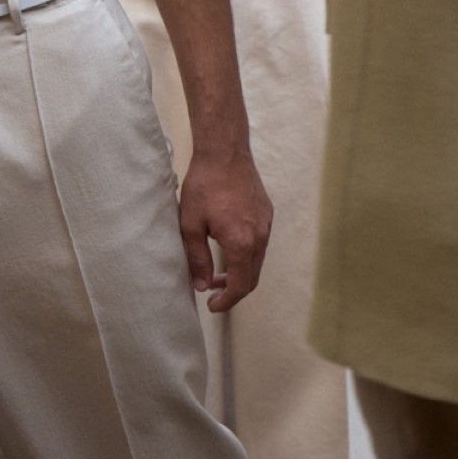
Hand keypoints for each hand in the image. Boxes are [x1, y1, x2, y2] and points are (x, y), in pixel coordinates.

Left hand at [178, 147, 271, 312]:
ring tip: (217, 274)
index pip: (240, 285)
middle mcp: (260, 237)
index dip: (227, 301)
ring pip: (257, 262)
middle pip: (252, 277)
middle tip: (213, 294)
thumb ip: (197, 259)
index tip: (212, 306)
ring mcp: (266, 225)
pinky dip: (246, 256)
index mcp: (242, 243)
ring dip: (239, 273)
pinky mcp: (266, 214)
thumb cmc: (204, 186)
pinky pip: (260, 245)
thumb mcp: (191, 225)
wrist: (225, 152)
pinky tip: (228, 250)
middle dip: (233, 291)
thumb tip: (202, 286)